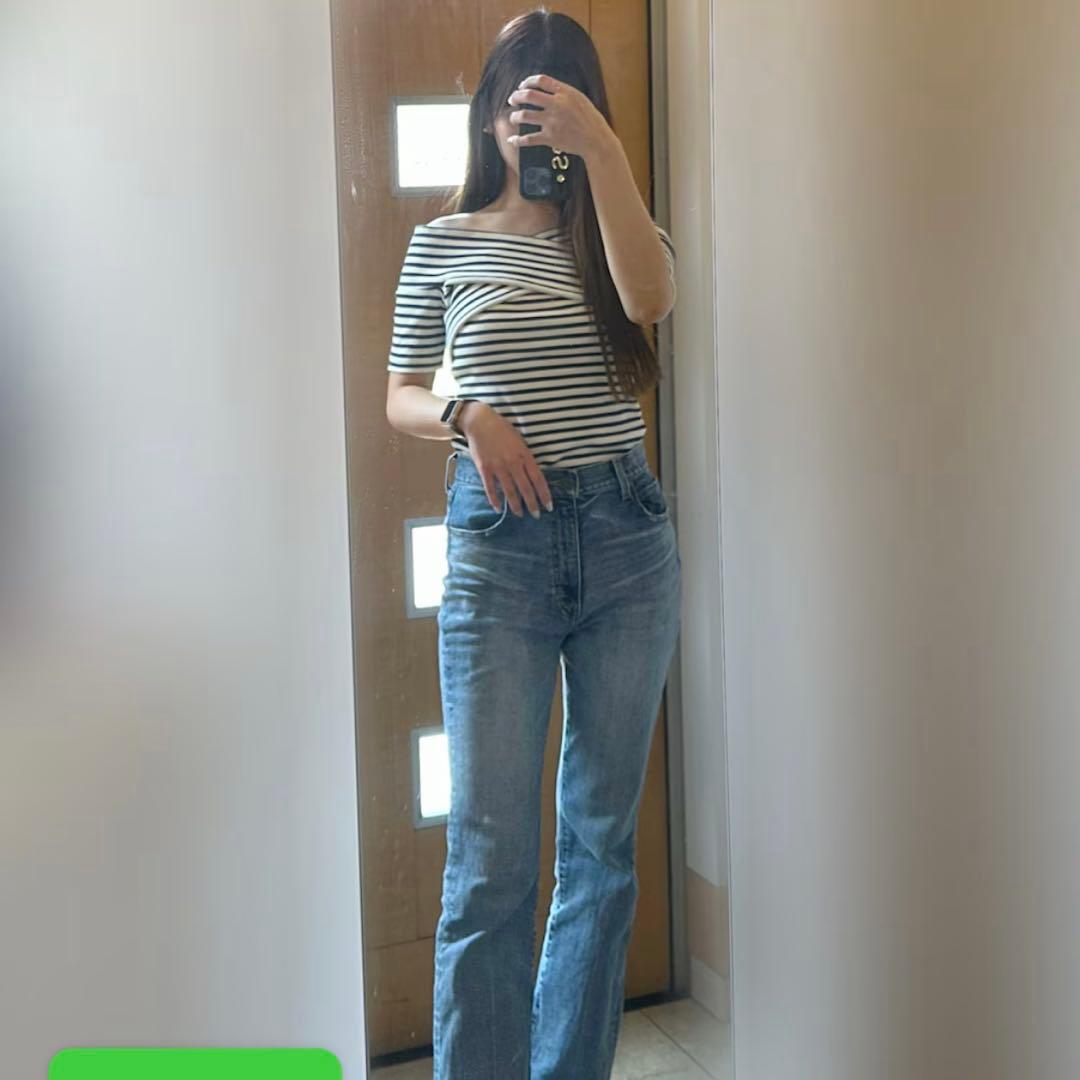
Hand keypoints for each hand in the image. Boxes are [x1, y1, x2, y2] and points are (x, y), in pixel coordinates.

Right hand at [458, 401, 553, 517]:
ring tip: (519, 514)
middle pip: (526, 488)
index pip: (538, 479)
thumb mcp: (520, 441)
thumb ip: (526, 458)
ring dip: (515, 505)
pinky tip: (499, 509)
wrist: (480, 422)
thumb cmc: (502, 430)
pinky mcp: (485, 469)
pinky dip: (495, 500)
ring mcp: (498, 466)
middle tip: (536, 515)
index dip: (544, 494)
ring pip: (510, 491)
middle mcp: (513, 463)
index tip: (548, 506)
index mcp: (525, 455)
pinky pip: (491, 488)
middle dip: (532, 504)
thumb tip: (532, 475)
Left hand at [506, 73, 612, 161]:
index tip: (522, 86)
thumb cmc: (590, 120)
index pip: (541, 81)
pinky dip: (518, 140)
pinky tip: (512, 140)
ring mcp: (552, 122)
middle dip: (516, 97)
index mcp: (565, 93)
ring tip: (513, 118)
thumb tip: (546, 90)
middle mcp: (557, 105)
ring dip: (515, 117)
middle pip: (529, 96)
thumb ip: (564, 94)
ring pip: (525, 115)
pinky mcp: (550, 138)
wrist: (596, 141)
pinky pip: (529, 139)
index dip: (528, 82)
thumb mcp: (580, 100)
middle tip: (512, 100)